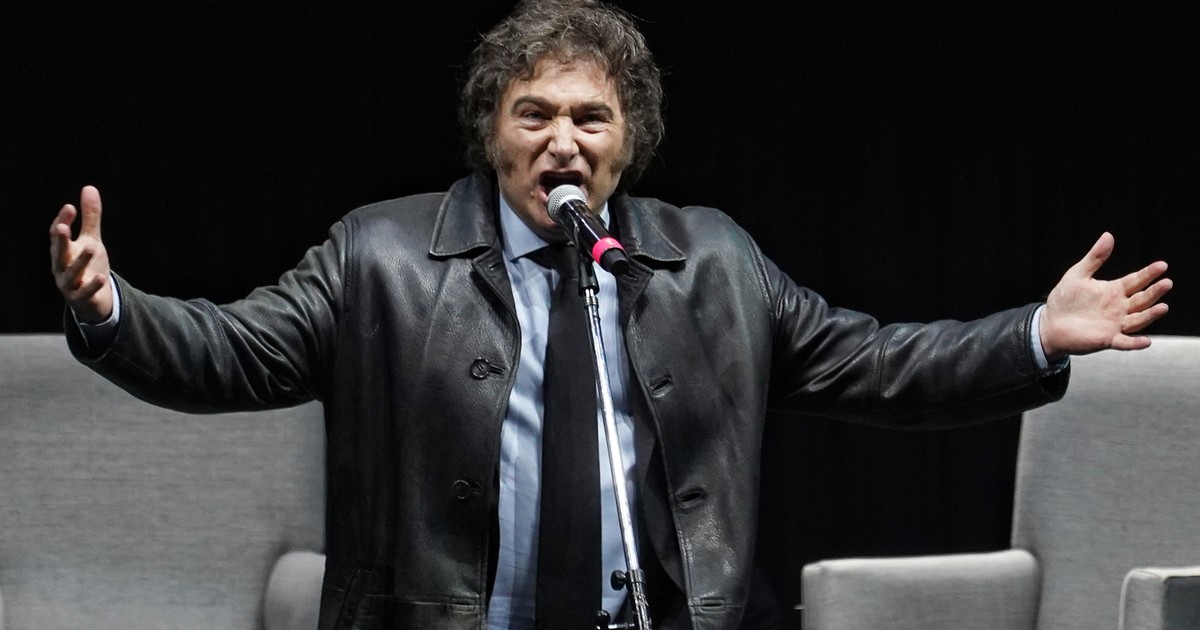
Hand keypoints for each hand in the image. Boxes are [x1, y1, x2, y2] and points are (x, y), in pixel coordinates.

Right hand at [49, 185, 112, 322]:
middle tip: (62, 227)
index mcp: (62, 251)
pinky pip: (85, 293)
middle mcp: (61, 266)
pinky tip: (101, 277)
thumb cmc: (88, 265)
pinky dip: (91, 286)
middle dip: (59, 240)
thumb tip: (89, 188)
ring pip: (71, 272)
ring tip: (91, 247)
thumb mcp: (91, 239)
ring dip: (80, 260)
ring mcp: (69, 284)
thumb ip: (90, 217)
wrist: (92, 299)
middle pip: (58, 252)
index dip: (62, 221)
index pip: (57, 234)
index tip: (70, 207)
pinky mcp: (80, 298)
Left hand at [1040, 232, 1170, 359]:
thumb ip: (1095, 257)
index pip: (1136, 281)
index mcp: (1114, 291)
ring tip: (1163, 307)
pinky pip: (1124, 342)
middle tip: (1166, 283)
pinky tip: (1145, 341)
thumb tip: (1108, 235)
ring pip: (1138, 319)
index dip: (1148, 274)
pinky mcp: (1107, 339)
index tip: (1162, 266)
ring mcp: (1115, 324)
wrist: (1049, 323)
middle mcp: (1119, 307)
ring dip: (1150, 315)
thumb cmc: (1065, 299)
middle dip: (1154, 292)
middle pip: (1142, 299)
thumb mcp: (1078, 274)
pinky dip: (1135, 343)